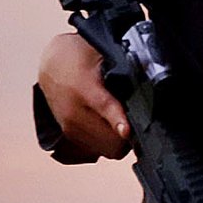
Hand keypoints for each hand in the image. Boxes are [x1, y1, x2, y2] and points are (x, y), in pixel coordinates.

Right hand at [37, 33, 130, 160]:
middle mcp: (74, 112)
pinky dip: (108, 142)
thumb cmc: (78, 58)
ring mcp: (70, 127)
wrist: (52, 66)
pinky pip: (96, 150)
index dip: (117, 120)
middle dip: (130, 135)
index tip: (126, 130)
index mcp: (84, 88)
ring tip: (125, 123)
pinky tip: (111, 127)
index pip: (103, 106)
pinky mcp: (69, 135)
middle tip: (140, 121)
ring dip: (119, 141)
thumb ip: (124, 65)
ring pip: (106, 149)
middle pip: (109, 139)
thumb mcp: (102, 53)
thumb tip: (150, 70)